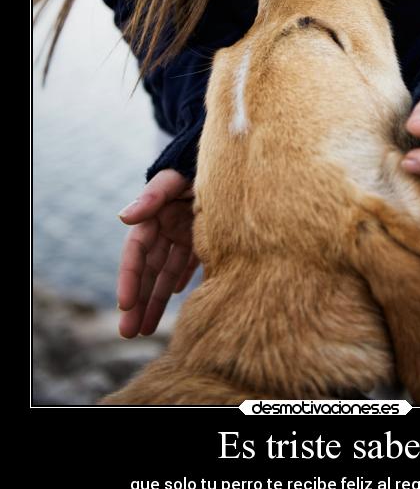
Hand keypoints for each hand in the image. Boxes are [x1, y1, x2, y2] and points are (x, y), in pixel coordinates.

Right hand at [116, 168, 199, 336]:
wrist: (227, 157)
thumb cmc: (195, 165)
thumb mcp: (174, 178)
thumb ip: (152, 196)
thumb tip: (123, 216)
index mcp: (153, 215)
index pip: (136, 253)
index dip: (129, 278)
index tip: (125, 305)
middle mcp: (165, 228)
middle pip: (147, 270)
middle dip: (137, 301)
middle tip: (127, 332)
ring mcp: (182, 234)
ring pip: (165, 273)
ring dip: (156, 299)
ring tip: (145, 330)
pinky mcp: (201, 237)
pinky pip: (187, 264)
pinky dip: (180, 281)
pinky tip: (178, 298)